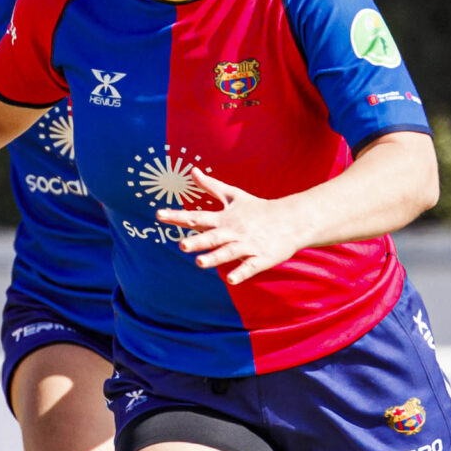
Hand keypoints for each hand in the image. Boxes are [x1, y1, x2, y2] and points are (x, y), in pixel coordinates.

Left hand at [156, 165, 308, 283]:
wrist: (291, 220)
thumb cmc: (259, 208)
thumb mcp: (234, 195)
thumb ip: (211, 185)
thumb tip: (192, 171)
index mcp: (225, 218)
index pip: (197, 216)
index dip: (177, 216)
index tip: (158, 215)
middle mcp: (233, 232)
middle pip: (212, 237)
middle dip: (197, 241)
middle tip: (181, 244)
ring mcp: (247, 245)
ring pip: (229, 253)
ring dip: (215, 258)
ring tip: (200, 263)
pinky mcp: (261, 258)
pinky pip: (249, 267)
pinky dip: (241, 273)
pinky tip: (230, 280)